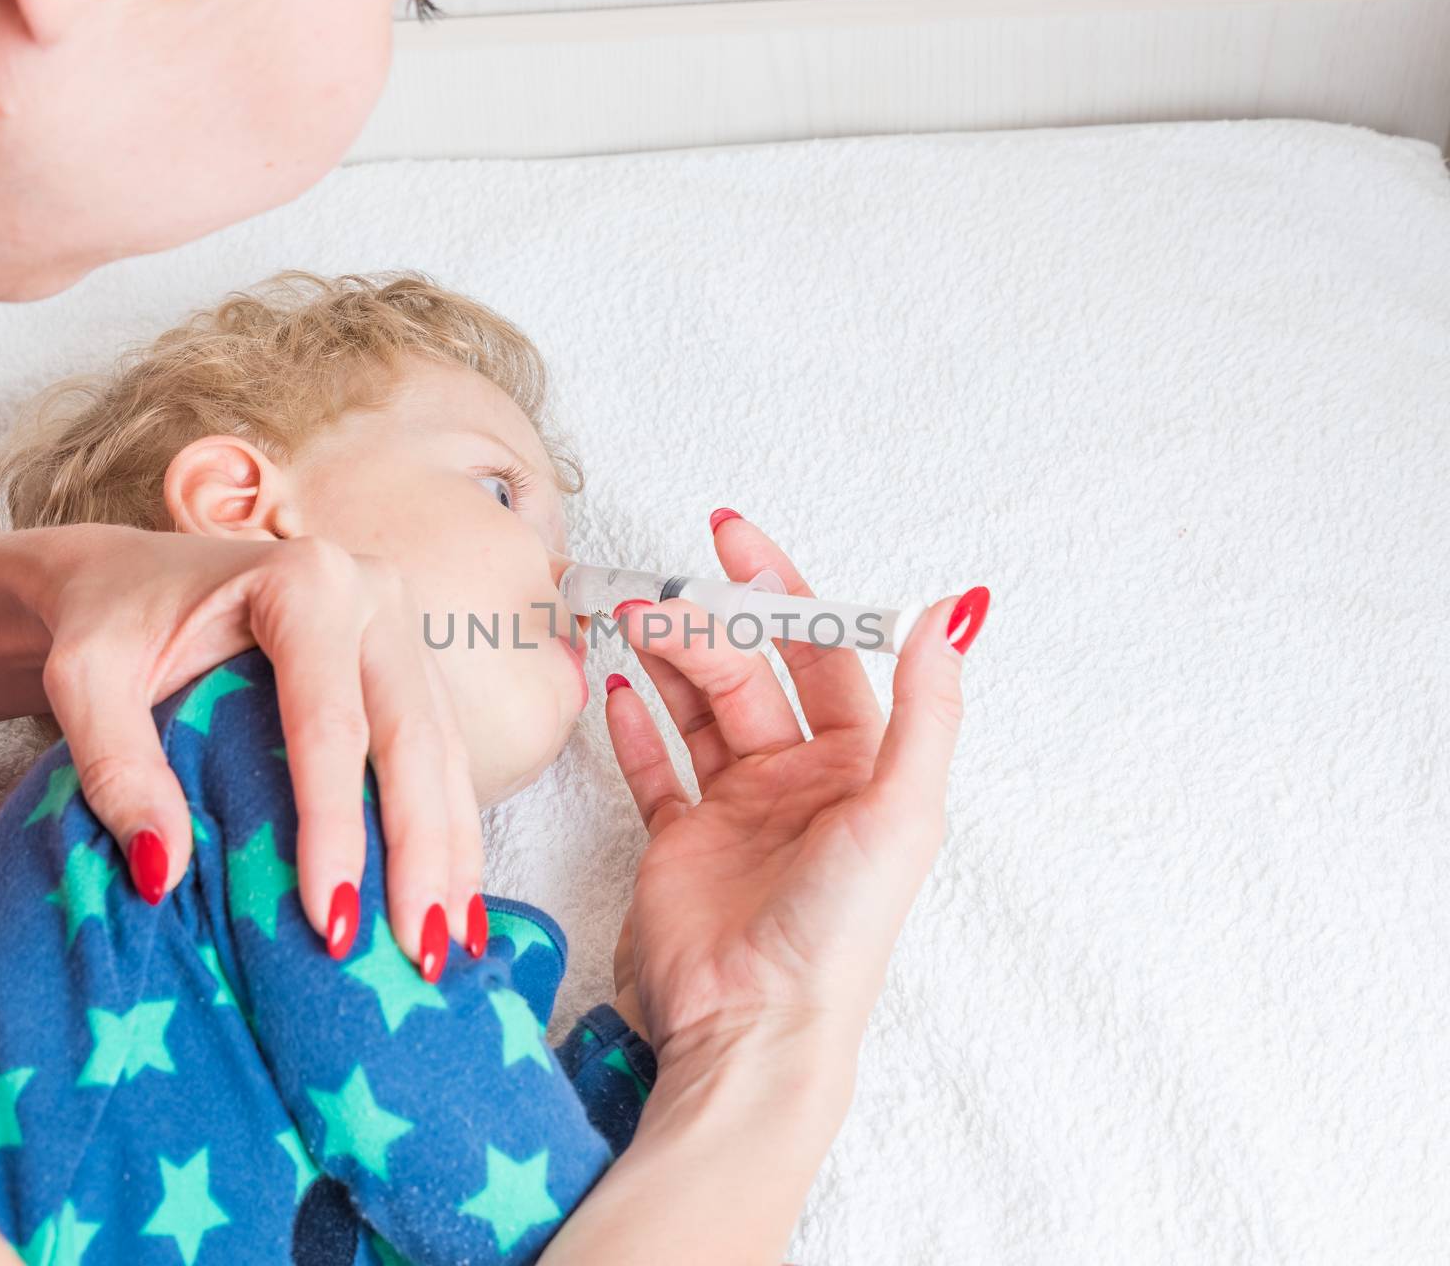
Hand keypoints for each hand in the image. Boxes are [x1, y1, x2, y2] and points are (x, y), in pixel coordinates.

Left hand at [29, 523, 481, 972]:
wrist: (133, 574)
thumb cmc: (109, 624)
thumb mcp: (84, 681)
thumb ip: (116, 767)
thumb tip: (164, 874)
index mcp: (303, 583)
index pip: (330, 725)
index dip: (336, 828)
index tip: (329, 923)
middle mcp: (373, 593)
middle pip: (413, 739)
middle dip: (420, 854)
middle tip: (417, 953)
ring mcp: (402, 625)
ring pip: (445, 750)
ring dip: (452, 852)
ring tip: (449, 945)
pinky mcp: (411, 660)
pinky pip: (445, 750)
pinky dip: (452, 827)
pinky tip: (456, 898)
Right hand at [602, 513, 987, 1061]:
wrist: (753, 1026)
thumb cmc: (838, 932)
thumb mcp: (904, 810)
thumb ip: (927, 708)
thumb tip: (953, 612)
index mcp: (859, 767)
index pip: (820, 654)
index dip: (783, 593)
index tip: (738, 543)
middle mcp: (797, 781)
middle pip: (748, 675)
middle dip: (707, 627)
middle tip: (661, 594)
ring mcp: (734, 810)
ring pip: (697, 709)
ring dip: (666, 661)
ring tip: (630, 620)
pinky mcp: (677, 842)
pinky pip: (653, 768)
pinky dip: (634, 728)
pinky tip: (616, 689)